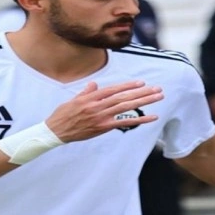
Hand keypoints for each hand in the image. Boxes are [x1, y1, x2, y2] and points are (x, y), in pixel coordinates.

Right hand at [46, 81, 162, 142]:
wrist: (56, 131)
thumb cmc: (63, 115)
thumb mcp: (73, 100)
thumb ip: (86, 92)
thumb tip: (95, 84)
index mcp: (91, 97)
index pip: (113, 89)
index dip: (128, 85)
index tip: (141, 83)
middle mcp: (97, 105)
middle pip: (124, 97)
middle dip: (143, 92)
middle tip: (158, 89)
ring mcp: (101, 117)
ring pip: (127, 107)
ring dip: (145, 101)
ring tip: (158, 97)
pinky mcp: (103, 127)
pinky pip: (125, 122)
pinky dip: (140, 119)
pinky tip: (152, 117)